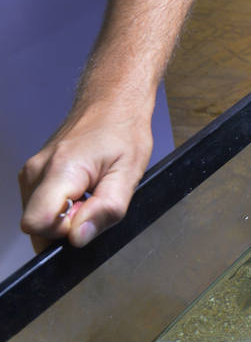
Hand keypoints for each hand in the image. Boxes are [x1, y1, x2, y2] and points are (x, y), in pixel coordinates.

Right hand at [19, 105, 152, 251]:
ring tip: (90, 193)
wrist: (112, 103)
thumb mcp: (128, 174)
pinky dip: (61, 206)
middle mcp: (37, 171)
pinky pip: (41, 205)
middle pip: (35, 225)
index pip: (36, 224)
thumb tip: (78, 238)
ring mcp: (32, 171)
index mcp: (60, 170)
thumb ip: (105, 210)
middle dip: (65, 227)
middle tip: (93, 203)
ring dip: (64, 216)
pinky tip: (81, 190)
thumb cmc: (123, 132)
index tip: (87, 216)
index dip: (64, 232)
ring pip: (38, 217)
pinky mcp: (33, 173)